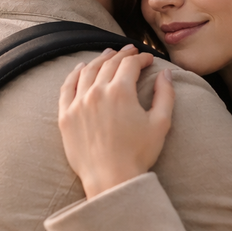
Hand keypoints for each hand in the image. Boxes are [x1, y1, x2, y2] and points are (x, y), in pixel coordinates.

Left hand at [58, 46, 174, 199]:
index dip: (141, 58)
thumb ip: (165, 95)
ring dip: (99, 60)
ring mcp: (78, 103)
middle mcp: (97, 92)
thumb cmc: (138, 155)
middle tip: (129, 51)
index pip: (130, 64)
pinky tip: (80, 68)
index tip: (147, 59)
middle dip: (122, 55)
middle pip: (109, 64)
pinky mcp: (65, 116)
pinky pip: (67, 87)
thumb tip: (166, 73)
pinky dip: (74, 74)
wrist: (111, 179)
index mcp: (121, 92)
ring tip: (107, 54)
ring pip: (87, 72)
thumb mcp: (161, 124)